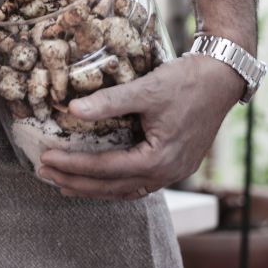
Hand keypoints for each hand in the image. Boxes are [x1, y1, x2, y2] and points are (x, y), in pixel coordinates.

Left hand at [38, 54, 245, 199]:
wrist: (222, 77)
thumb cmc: (187, 81)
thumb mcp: (146, 89)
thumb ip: (109, 102)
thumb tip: (72, 109)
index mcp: (158, 159)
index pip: (105, 168)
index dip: (72, 165)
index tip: (45, 158)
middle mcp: (167, 173)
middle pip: (112, 187)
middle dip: (76, 182)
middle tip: (44, 174)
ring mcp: (174, 172)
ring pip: (126, 190)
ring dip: (93, 188)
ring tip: (64, 184)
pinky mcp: (176, 165)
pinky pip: (139, 183)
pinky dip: (115, 183)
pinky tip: (100, 179)